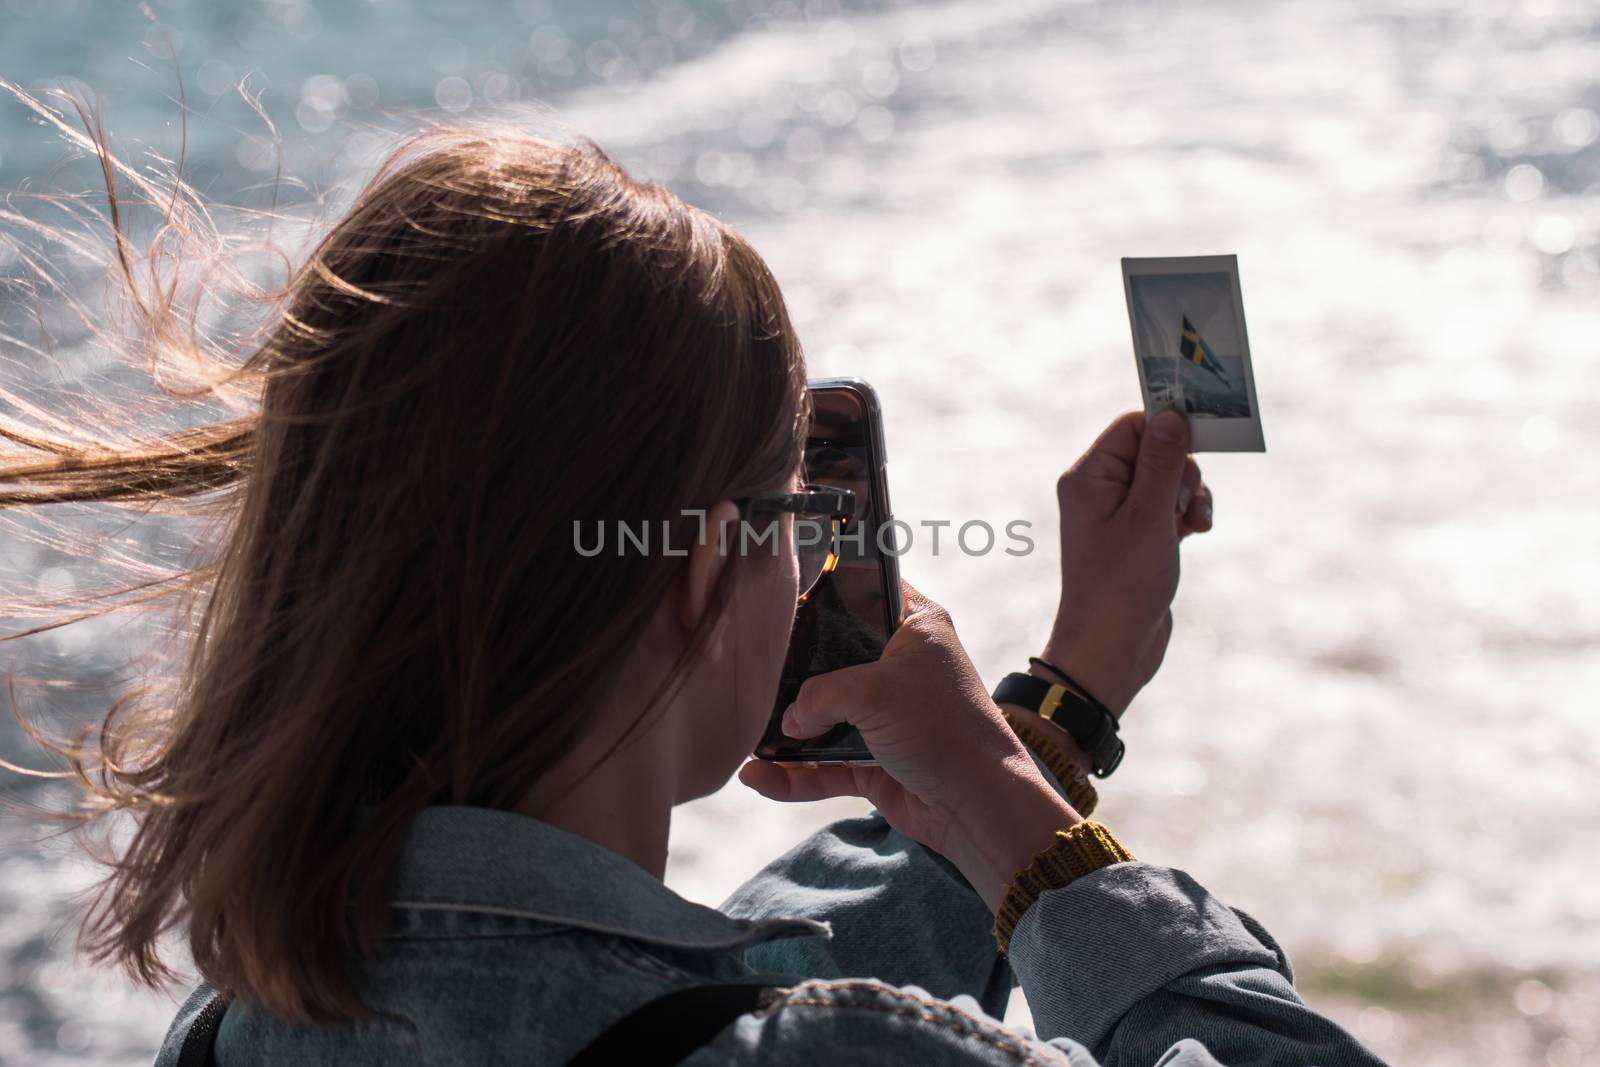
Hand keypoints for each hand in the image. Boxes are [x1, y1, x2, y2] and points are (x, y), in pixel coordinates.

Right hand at [739, 580, 1079, 909]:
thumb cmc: (942, 729)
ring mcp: (887, 718)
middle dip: (794, 671)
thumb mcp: (872, 692)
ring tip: (746, 736)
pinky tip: (758, 777)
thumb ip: (818, 695)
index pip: (867, 591)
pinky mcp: (876, 762)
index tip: (783, 590)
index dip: (828, 587)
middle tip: (751, 667)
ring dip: (787, 732)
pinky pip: (824, 766)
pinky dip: (794, 775)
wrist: (979, 805)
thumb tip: (790, 722)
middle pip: (834, 658)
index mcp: (914, 628)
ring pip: (824, 717)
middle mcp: (899, 668)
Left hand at [1043, 409, 1212, 714]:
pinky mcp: (1138, 536)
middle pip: (1156, 449)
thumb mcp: (1148, 518)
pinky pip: (1170, 506)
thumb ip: (1161, 464)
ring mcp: (1119, 514)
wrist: (1111, 651)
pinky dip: (1187, 514)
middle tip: (1183, 503)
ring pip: (1169, 479)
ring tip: (1195, 523)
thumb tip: (1172, 414)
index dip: (1169, 431)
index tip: (1199, 446)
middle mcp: (1100, 490)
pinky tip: (1196, 533)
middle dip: (1183, 470)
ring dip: (1191, 494)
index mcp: (1089, 477)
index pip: (1133, 426)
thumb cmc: (1122, 586)